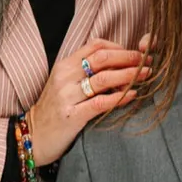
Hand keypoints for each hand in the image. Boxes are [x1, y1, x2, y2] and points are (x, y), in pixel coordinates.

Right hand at [26, 37, 147, 164]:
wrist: (34, 136)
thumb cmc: (55, 109)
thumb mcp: (65, 84)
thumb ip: (86, 72)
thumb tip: (119, 65)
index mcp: (65, 65)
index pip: (95, 45)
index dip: (119, 47)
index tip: (135, 54)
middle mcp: (65, 77)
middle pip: (102, 58)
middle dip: (129, 58)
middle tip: (147, 62)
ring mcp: (67, 96)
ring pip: (104, 78)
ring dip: (129, 75)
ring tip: (146, 75)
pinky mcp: (72, 116)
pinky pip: (100, 103)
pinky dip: (120, 97)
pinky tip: (133, 95)